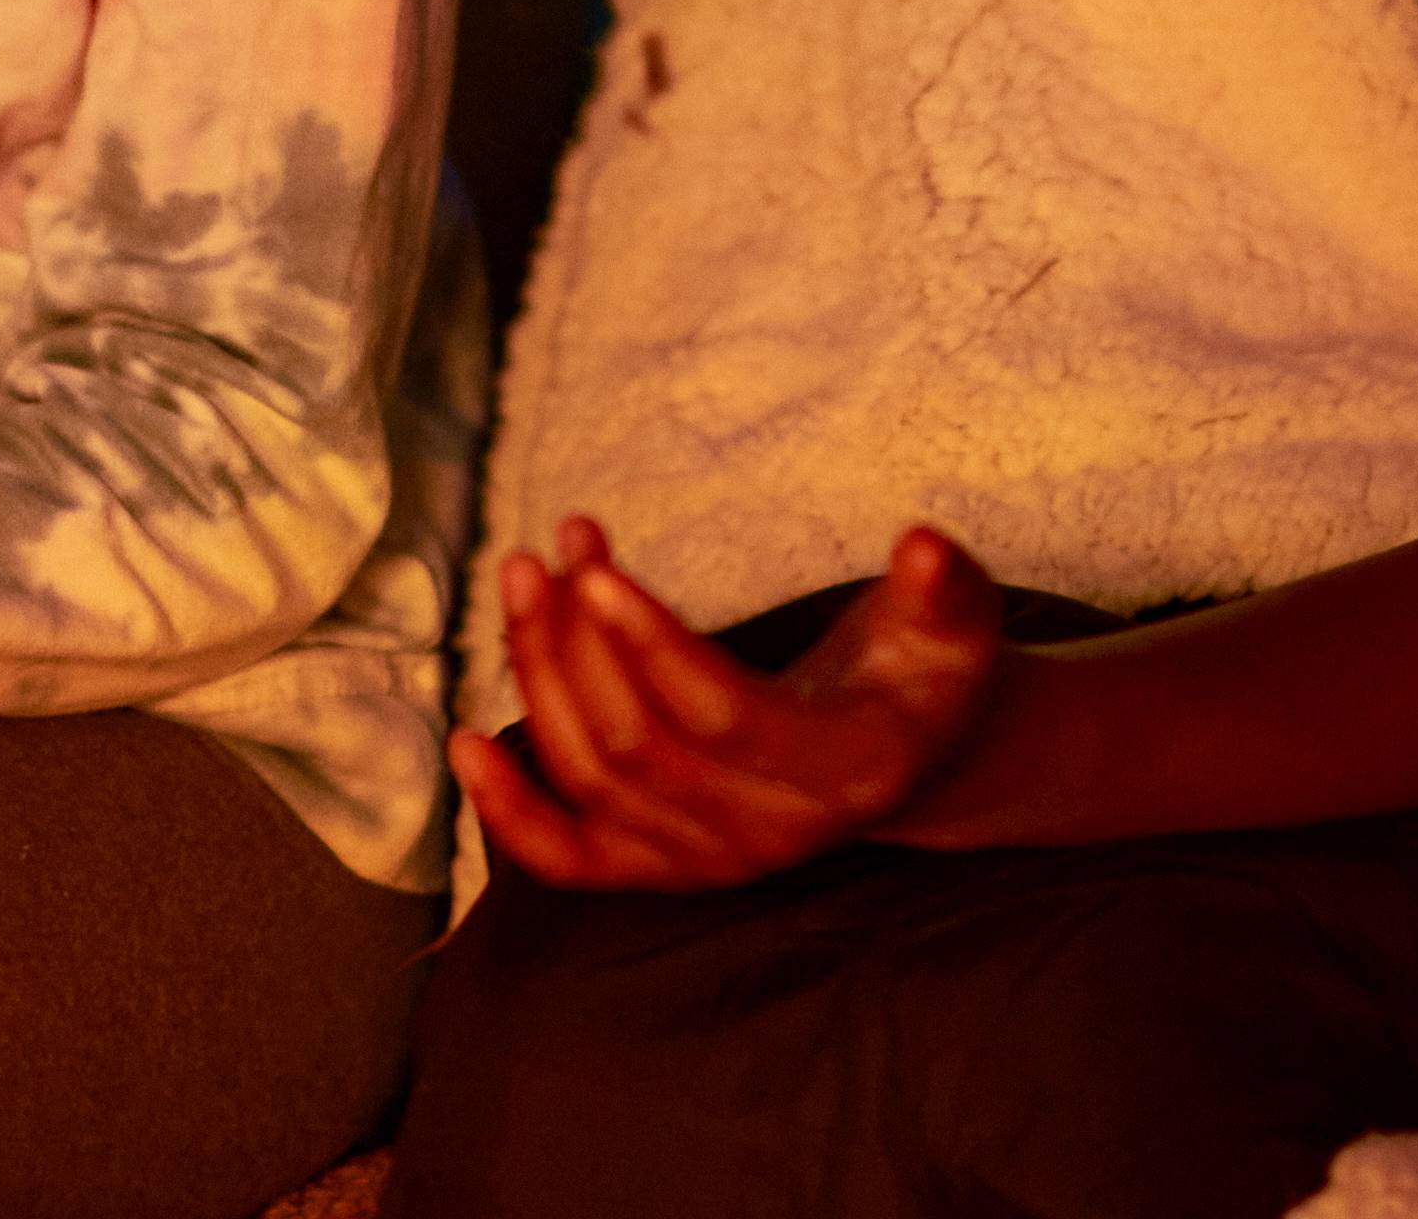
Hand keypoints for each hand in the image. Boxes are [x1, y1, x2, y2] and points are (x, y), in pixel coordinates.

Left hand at [454, 519, 1011, 891]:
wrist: (911, 761)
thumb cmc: (926, 675)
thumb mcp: (958, 626)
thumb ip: (946, 589)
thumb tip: (923, 548)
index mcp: (842, 772)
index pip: (721, 715)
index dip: (650, 644)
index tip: (595, 568)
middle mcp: (770, 835)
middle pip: (640, 745)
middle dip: (578, 644)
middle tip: (549, 550)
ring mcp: (710, 862)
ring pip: (595, 780)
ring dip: (541, 677)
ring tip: (525, 576)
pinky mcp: (662, 870)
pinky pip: (568, 859)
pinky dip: (506, 814)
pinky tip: (459, 745)